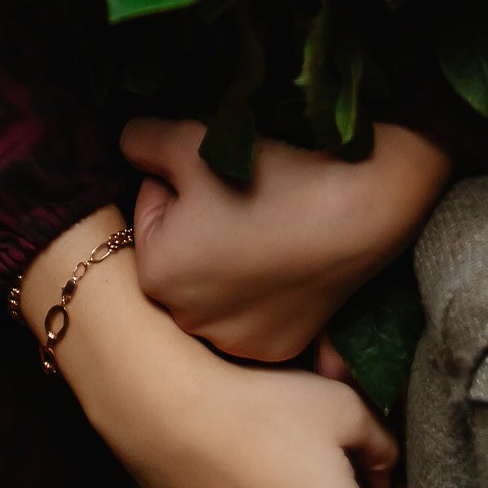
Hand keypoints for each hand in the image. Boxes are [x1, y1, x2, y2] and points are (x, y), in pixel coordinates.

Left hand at [122, 117, 450, 361]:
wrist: (360, 207)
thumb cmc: (270, 173)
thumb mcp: (192, 140)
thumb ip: (142, 141)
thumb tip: (127, 144)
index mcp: (156, 275)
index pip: (149, 209)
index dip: (181, 181)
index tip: (219, 174)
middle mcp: (189, 323)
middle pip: (179, 253)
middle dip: (197, 225)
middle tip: (242, 197)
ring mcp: (237, 343)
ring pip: (214, 286)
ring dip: (227, 259)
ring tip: (268, 226)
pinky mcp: (280, 348)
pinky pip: (253, 312)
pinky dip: (262, 289)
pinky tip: (286, 260)